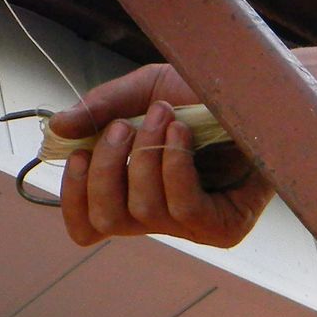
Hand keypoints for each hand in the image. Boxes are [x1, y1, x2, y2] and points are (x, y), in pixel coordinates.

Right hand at [52, 65, 274, 249]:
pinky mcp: (224, 228)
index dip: (72, 198)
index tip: (75, 155)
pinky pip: (181, 209)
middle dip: (104, 170)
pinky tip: (182, 134)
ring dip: (145, 156)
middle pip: (105, 221)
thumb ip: (99, 109)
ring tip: (164, 117)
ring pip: (141, 211)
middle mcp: (158, 216)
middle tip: (123, 127)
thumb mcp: (143, 91)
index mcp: (132, 191)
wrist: (261, 88)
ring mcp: (191, 227)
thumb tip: (55, 130)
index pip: (88, 224)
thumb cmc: (205, 91)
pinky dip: (174, 166)